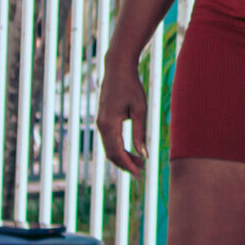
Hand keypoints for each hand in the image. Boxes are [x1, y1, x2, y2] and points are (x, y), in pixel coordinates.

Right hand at [93, 54, 150, 174]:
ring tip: (141, 162)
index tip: (140, 175)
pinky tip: (131, 150)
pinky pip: (109, 140)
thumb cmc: (132, 87)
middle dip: (126, 164)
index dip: (128, 166)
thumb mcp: (140, 110)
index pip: (117, 153)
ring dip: (123, 157)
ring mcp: (100, 123)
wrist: (117, 69)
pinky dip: (119, 148)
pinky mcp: (102, 120)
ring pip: (109, 148)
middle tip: (142, 171)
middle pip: (111, 154)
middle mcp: (101, 126)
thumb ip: (140, 133)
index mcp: (109, 125)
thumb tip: (144, 155)